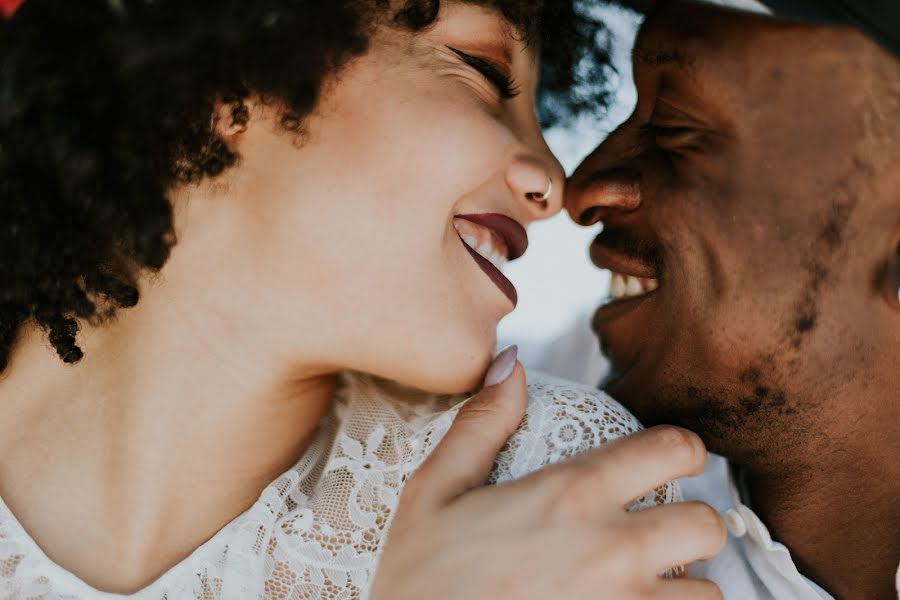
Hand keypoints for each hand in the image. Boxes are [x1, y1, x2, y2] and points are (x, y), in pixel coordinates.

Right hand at [370, 353, 725, 599]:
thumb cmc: (421, 581)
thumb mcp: (432, 491)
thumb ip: (481, 424)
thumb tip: (511, 363)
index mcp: (570, 495)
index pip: (673, 448)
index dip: (682, 449)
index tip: (670, 461)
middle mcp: (613, 549)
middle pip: (708, 524)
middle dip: (691, 524)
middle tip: (659, 533)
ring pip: (708, 592)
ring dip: (683, 587)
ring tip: (645, 586)